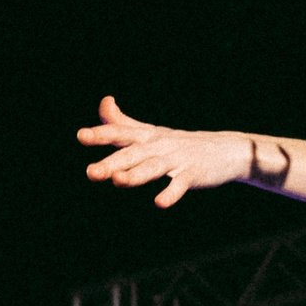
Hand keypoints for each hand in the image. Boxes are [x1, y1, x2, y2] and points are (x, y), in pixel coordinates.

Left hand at [77, 96, 255, 207]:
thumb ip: (123, 122)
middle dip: (111, 162)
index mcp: (146, 136)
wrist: (224, 149)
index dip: (101, 134)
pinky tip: (160, 202)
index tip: (82, 136)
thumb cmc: (180, 143)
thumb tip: (104, 102)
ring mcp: (176, 160)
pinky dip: (170, 194)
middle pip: (132, 154)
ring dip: (135, 175)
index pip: (120, 133)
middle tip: (91, 172)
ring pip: (152, 168)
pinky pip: (180, 185)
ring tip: (117, 181)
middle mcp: (158, 145)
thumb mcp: (150, 131)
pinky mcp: (192, 174)